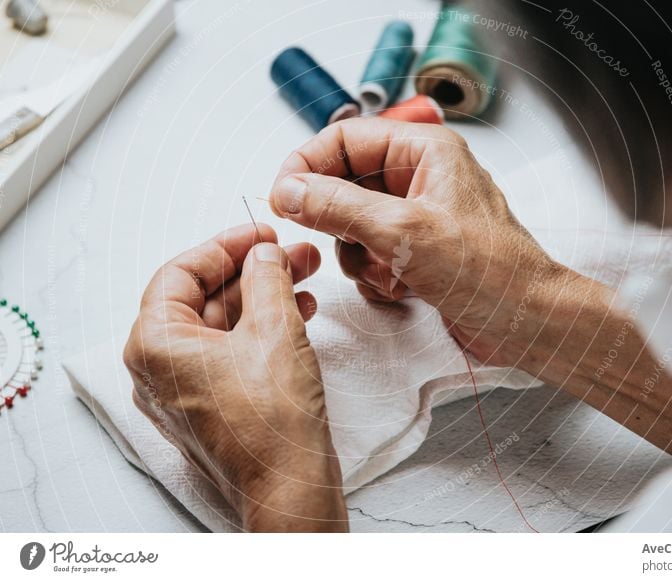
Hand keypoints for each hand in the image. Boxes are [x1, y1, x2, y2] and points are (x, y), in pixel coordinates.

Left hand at [123, 224, 346, 530]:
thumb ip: (266, 278)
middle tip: (292, 253)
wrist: (289, 487)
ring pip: (222, 324)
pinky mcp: (211, 404)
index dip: (225, 245)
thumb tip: (263, 254)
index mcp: (155, 345)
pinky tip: (299, 312)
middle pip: (203, 297)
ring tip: (306, 277)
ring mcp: (184, 390)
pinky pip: (230, 351)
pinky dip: (261, 328)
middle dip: (253, 271)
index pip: (181, 272)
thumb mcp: (274, 329)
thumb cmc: (272, 422)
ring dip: (264, 297)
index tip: (261, 233)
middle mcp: (159, 368)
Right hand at [267, 117, 573, 370]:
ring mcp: (416, 216)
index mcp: (424, 151)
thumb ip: (339, 207)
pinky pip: (369, 254)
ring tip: (388, 272)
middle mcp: (419, 177)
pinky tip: (401, 288)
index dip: (307, 164)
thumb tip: (290, 190)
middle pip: (344, 183)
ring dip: (359, 256)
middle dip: (338, 221)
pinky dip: (374, 275)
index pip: (345, 138)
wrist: (526, 322)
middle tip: (346, 242)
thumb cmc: (490, 271)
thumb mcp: (403, 233)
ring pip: (351, 224)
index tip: (283, 196)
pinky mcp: (415, 252)